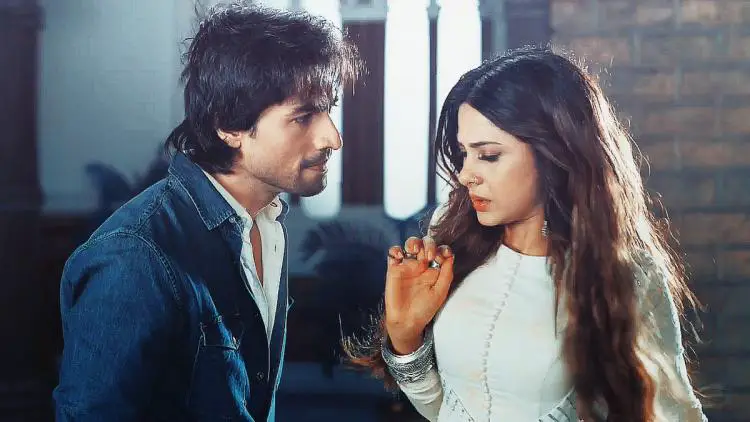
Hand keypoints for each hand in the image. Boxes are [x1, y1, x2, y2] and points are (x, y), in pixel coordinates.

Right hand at [385, 236, 453, 353]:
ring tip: (414, 250)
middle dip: (429, 244)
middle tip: (429, 256)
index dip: (442, 249)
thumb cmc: (424, 309)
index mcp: (435, 270)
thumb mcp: (440, 292)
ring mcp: (408, 265)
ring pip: (410, 244)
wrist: (406, 321)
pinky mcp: (394, 268)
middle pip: (426, 244)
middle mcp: (422, 265)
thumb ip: (446, 274)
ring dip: (413, 242)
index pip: (440, 251)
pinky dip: (395, 250)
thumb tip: (450, 255)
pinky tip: (399, 256)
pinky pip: (393, 253)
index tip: (442, 256)